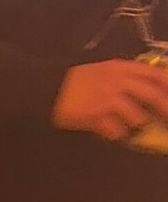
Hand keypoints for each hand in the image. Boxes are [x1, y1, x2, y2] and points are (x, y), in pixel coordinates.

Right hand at [52, 59, 167, 141]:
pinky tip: (111, 131)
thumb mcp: (104, 71)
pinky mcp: (96, 117)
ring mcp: (107, 100)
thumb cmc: (77, 81)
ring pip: (138, 117)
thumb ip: (126, 76)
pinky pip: (117, 131)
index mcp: (121, 67)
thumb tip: (153, 88)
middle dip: (166, 110)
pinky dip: (117, 134)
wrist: (47, 88)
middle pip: (153, 96)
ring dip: (138, 124)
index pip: (156, 75)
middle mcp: (117, 81)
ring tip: (132, 126)